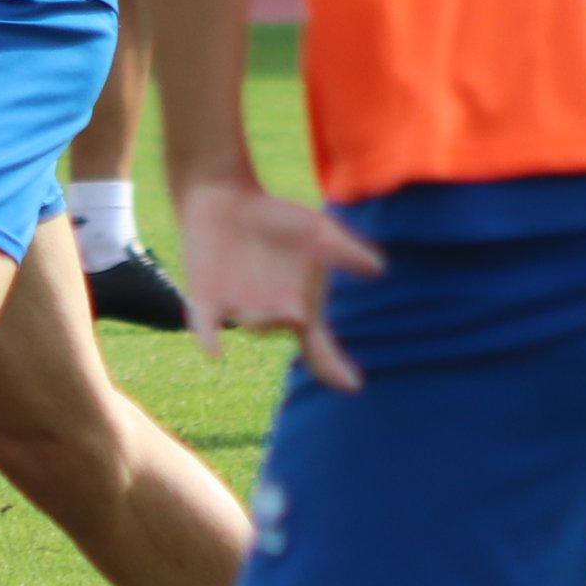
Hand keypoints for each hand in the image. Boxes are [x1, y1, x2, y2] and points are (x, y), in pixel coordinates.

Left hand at [173, 174, 387, 388]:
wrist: (226, 200)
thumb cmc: (276, 219)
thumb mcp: (318, 231)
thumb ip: (346, 250)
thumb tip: (379, 269)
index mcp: (300, 309)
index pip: (319, 349)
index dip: (334, 368)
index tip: (352, 385)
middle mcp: (269, 316)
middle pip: (283, 328)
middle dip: (285, 320)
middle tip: (294, 310)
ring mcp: (235, 310)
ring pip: (252, 324)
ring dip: (258, 318)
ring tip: (255, 305)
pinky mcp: (205, 301)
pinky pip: (206, 328)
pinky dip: (210, 340)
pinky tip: (215, 352)